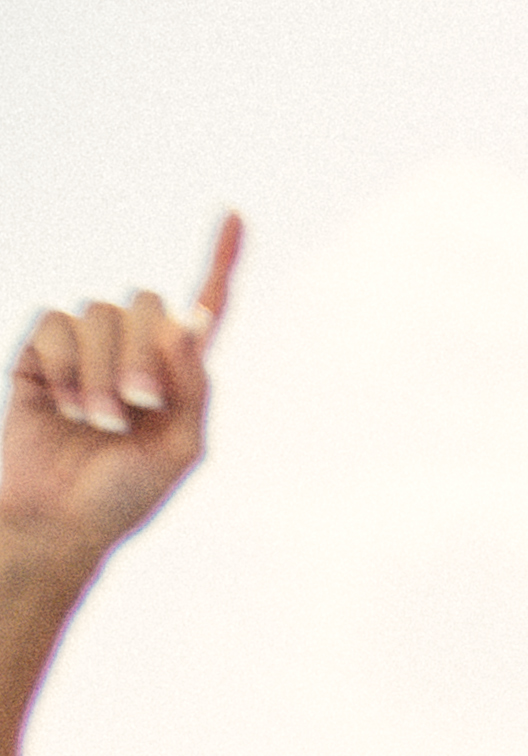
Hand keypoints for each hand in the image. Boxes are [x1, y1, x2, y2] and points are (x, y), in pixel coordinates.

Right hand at [0, 219, 234, 568]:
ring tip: (97, 421)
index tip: (236, 216)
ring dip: (100, 372)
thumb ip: (192, 386)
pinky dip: (61, 367)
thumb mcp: (180, 448)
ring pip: (99, 314)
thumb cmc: (127, 493)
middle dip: (144, 355)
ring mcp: (85, 348)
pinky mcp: (40, 351)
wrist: (60, 516)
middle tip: (137, 408)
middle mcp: (134, 350)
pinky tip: (58, 404)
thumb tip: (196, 320)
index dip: (219, 262)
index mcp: (179, 373)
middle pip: (147, 302)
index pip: (203, 307)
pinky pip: (55, 324)